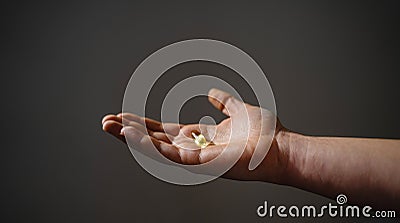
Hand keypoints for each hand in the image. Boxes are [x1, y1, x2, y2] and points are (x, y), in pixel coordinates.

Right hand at [102, 89, 289, 182]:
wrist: (282, 147)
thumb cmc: (265, 133)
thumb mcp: (238, 109)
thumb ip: (224, 102)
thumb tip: (212, 94)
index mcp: (200, 137)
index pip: (165, 131)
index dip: (144, 124)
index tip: (125, 116)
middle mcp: (194, 148)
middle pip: (154, 139)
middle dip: (130, 131)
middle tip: (106, 122)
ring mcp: (196, 157)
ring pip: (156, 148)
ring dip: (131, 137)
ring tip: (109, 126)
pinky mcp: (201, 162)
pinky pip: (169, 154)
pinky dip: (148, 144)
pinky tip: (130, 134)